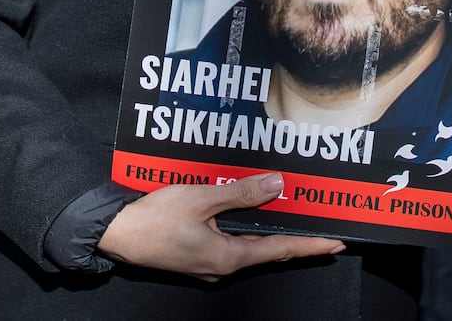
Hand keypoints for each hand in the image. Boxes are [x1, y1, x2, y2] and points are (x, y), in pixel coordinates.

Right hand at [96, 172, 343, 279]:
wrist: (114, 233)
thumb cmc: (154, 217)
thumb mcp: (199, 198)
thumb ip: (239, 193)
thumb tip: (276, 185)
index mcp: (228, 256)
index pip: (280, 250)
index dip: (311, 246)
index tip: (337, 243)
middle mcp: (222, 265)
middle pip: (266, 248)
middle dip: (292, 234)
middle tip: (316, 220)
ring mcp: (207, 263)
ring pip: (246, 244)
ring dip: (266, 228)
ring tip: (287, 210)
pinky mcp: (195, 255)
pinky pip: (228, 241)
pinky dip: (242, 226)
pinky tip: (245, 209)